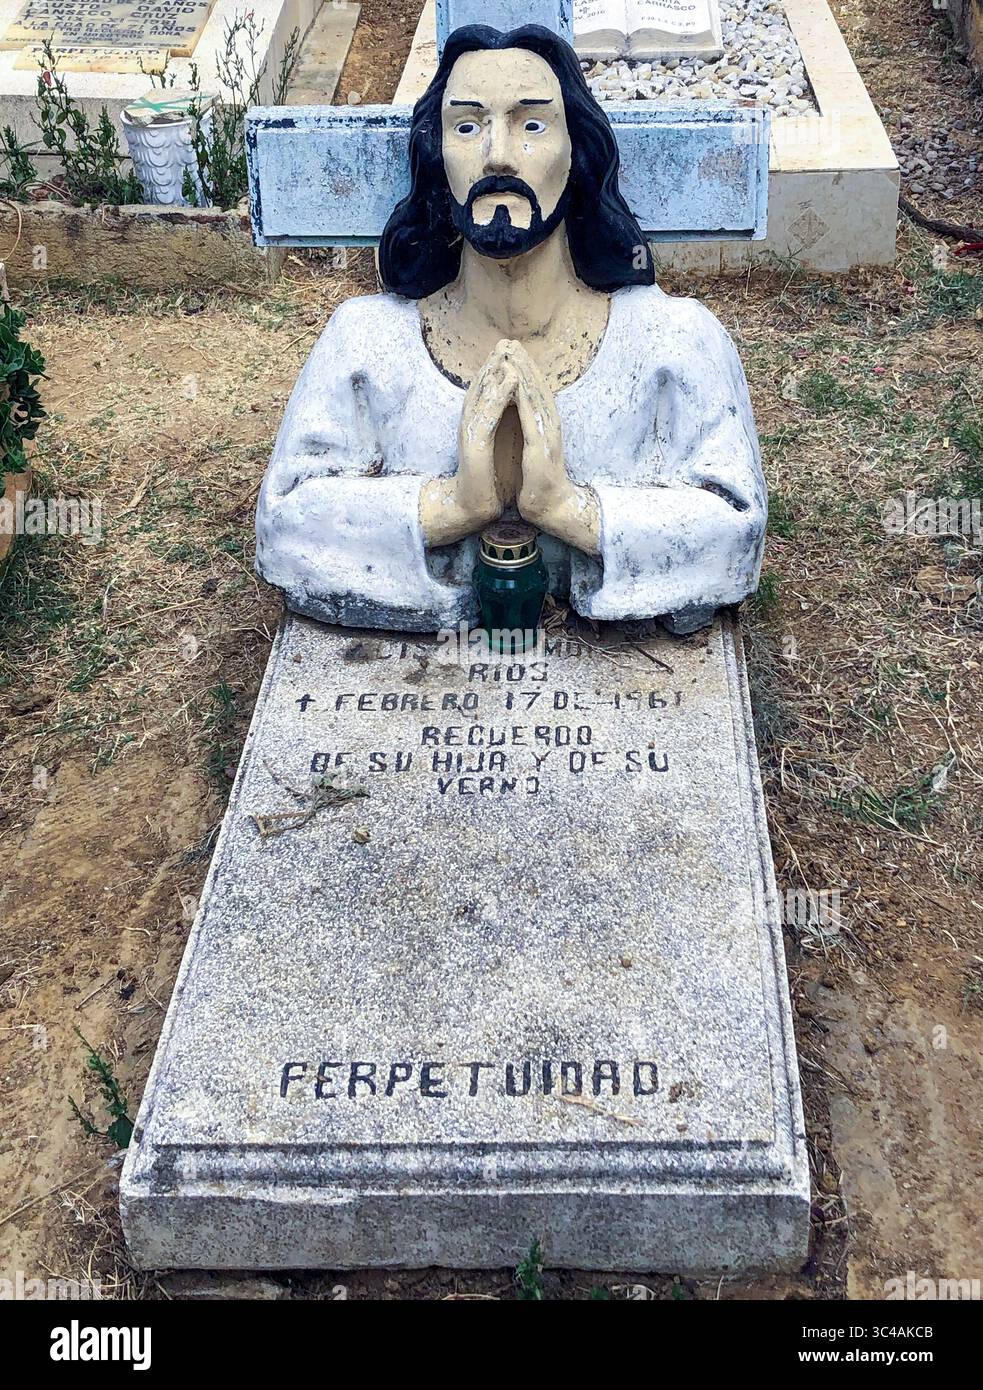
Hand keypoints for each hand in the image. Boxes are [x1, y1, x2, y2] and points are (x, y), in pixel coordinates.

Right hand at [420, 340, 517, 546]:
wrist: (474, 506)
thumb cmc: (488, 480)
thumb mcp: (494, 447)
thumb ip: (498, 429)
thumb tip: (508, 414)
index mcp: (476, 425)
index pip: (485, 392)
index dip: (495, 369)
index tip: (509, 350)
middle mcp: (470, 424)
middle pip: (481, 387)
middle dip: (493, 363)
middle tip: (506, 340)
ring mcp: (471, 432)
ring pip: (482, 395)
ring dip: (494, 371)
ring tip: (507, 351)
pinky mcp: (476, 443)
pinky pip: (489, 412)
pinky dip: (500, 393)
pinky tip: (510, 379)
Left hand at [509, 343, 599, 554]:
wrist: (550, 508)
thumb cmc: (538, 483)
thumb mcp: (532, 451)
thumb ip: (529, 434)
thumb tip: (523, 420)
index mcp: (545, 427)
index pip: (535, 393)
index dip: (524, 371)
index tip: (511, 351)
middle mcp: (549, 426)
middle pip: (536, 387)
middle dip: (523, 363)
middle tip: (510, 341)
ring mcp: (547, 435)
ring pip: (535, 396)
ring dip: (523, 373)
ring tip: (510, 352)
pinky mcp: (541, 447)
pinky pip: (530, 416)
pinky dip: (522, 396)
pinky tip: (512, 382)